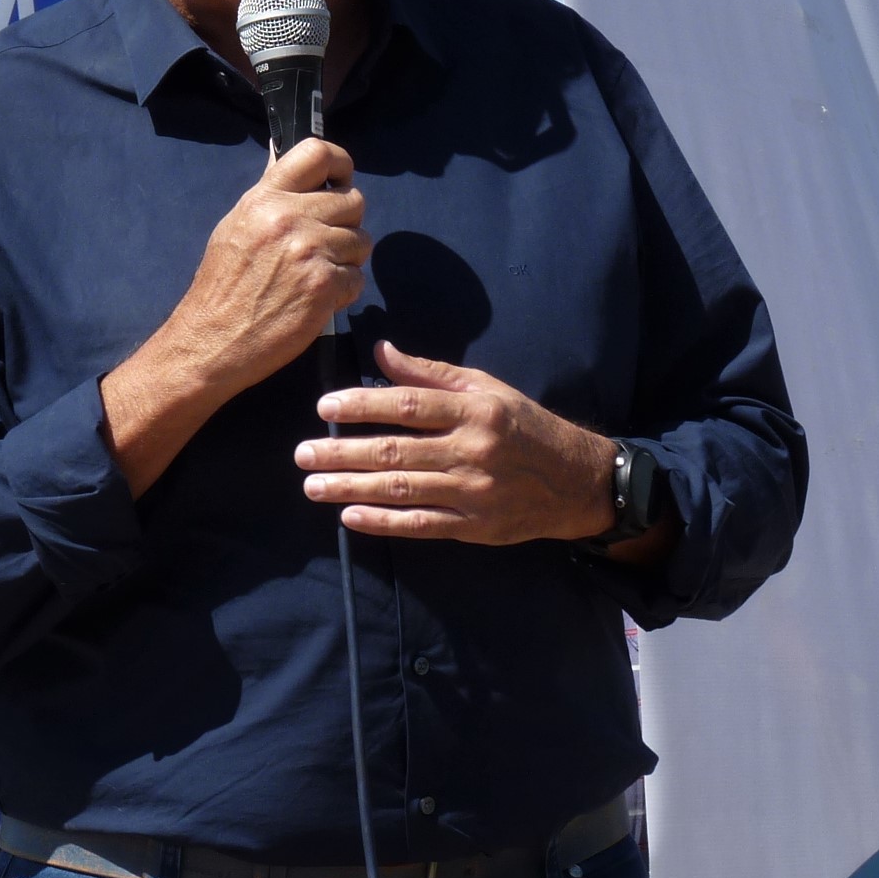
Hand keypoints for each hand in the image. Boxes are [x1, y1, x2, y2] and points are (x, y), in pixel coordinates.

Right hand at [100, 138, 367, 494]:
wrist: (211, 340)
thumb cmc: (222, 287)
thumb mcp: (237, 227)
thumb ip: (272, 198)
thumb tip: (298, 168)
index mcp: (265, 198)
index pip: (319, 152)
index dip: (341, 165)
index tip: (340, 183)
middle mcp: (289, 217)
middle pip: (354, 200)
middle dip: (346, 225)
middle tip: (325, 247)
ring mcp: (309, 250)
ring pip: (362, 241)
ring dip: (347, 261)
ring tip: (317, 276)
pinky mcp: (324, 285)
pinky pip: (358, 279)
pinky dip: (344, 292)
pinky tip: (317, 300)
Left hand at [294, 340, 615, 544]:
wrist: (576, 480)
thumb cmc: (524, 426)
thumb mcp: (486, 388)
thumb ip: (431, 373)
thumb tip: (380, 351)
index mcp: (473, 410)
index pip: (408, 405)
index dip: (363, 405)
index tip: (325, 407)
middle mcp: (472, 450)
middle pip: (396, 450)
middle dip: (342, 452)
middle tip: (302, 453)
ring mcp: (473, 491)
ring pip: (401, 489)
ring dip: (351, 488)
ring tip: (313, 485)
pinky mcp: (475, 526)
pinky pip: (421, 525)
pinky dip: (383, 522)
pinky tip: (350, 517)